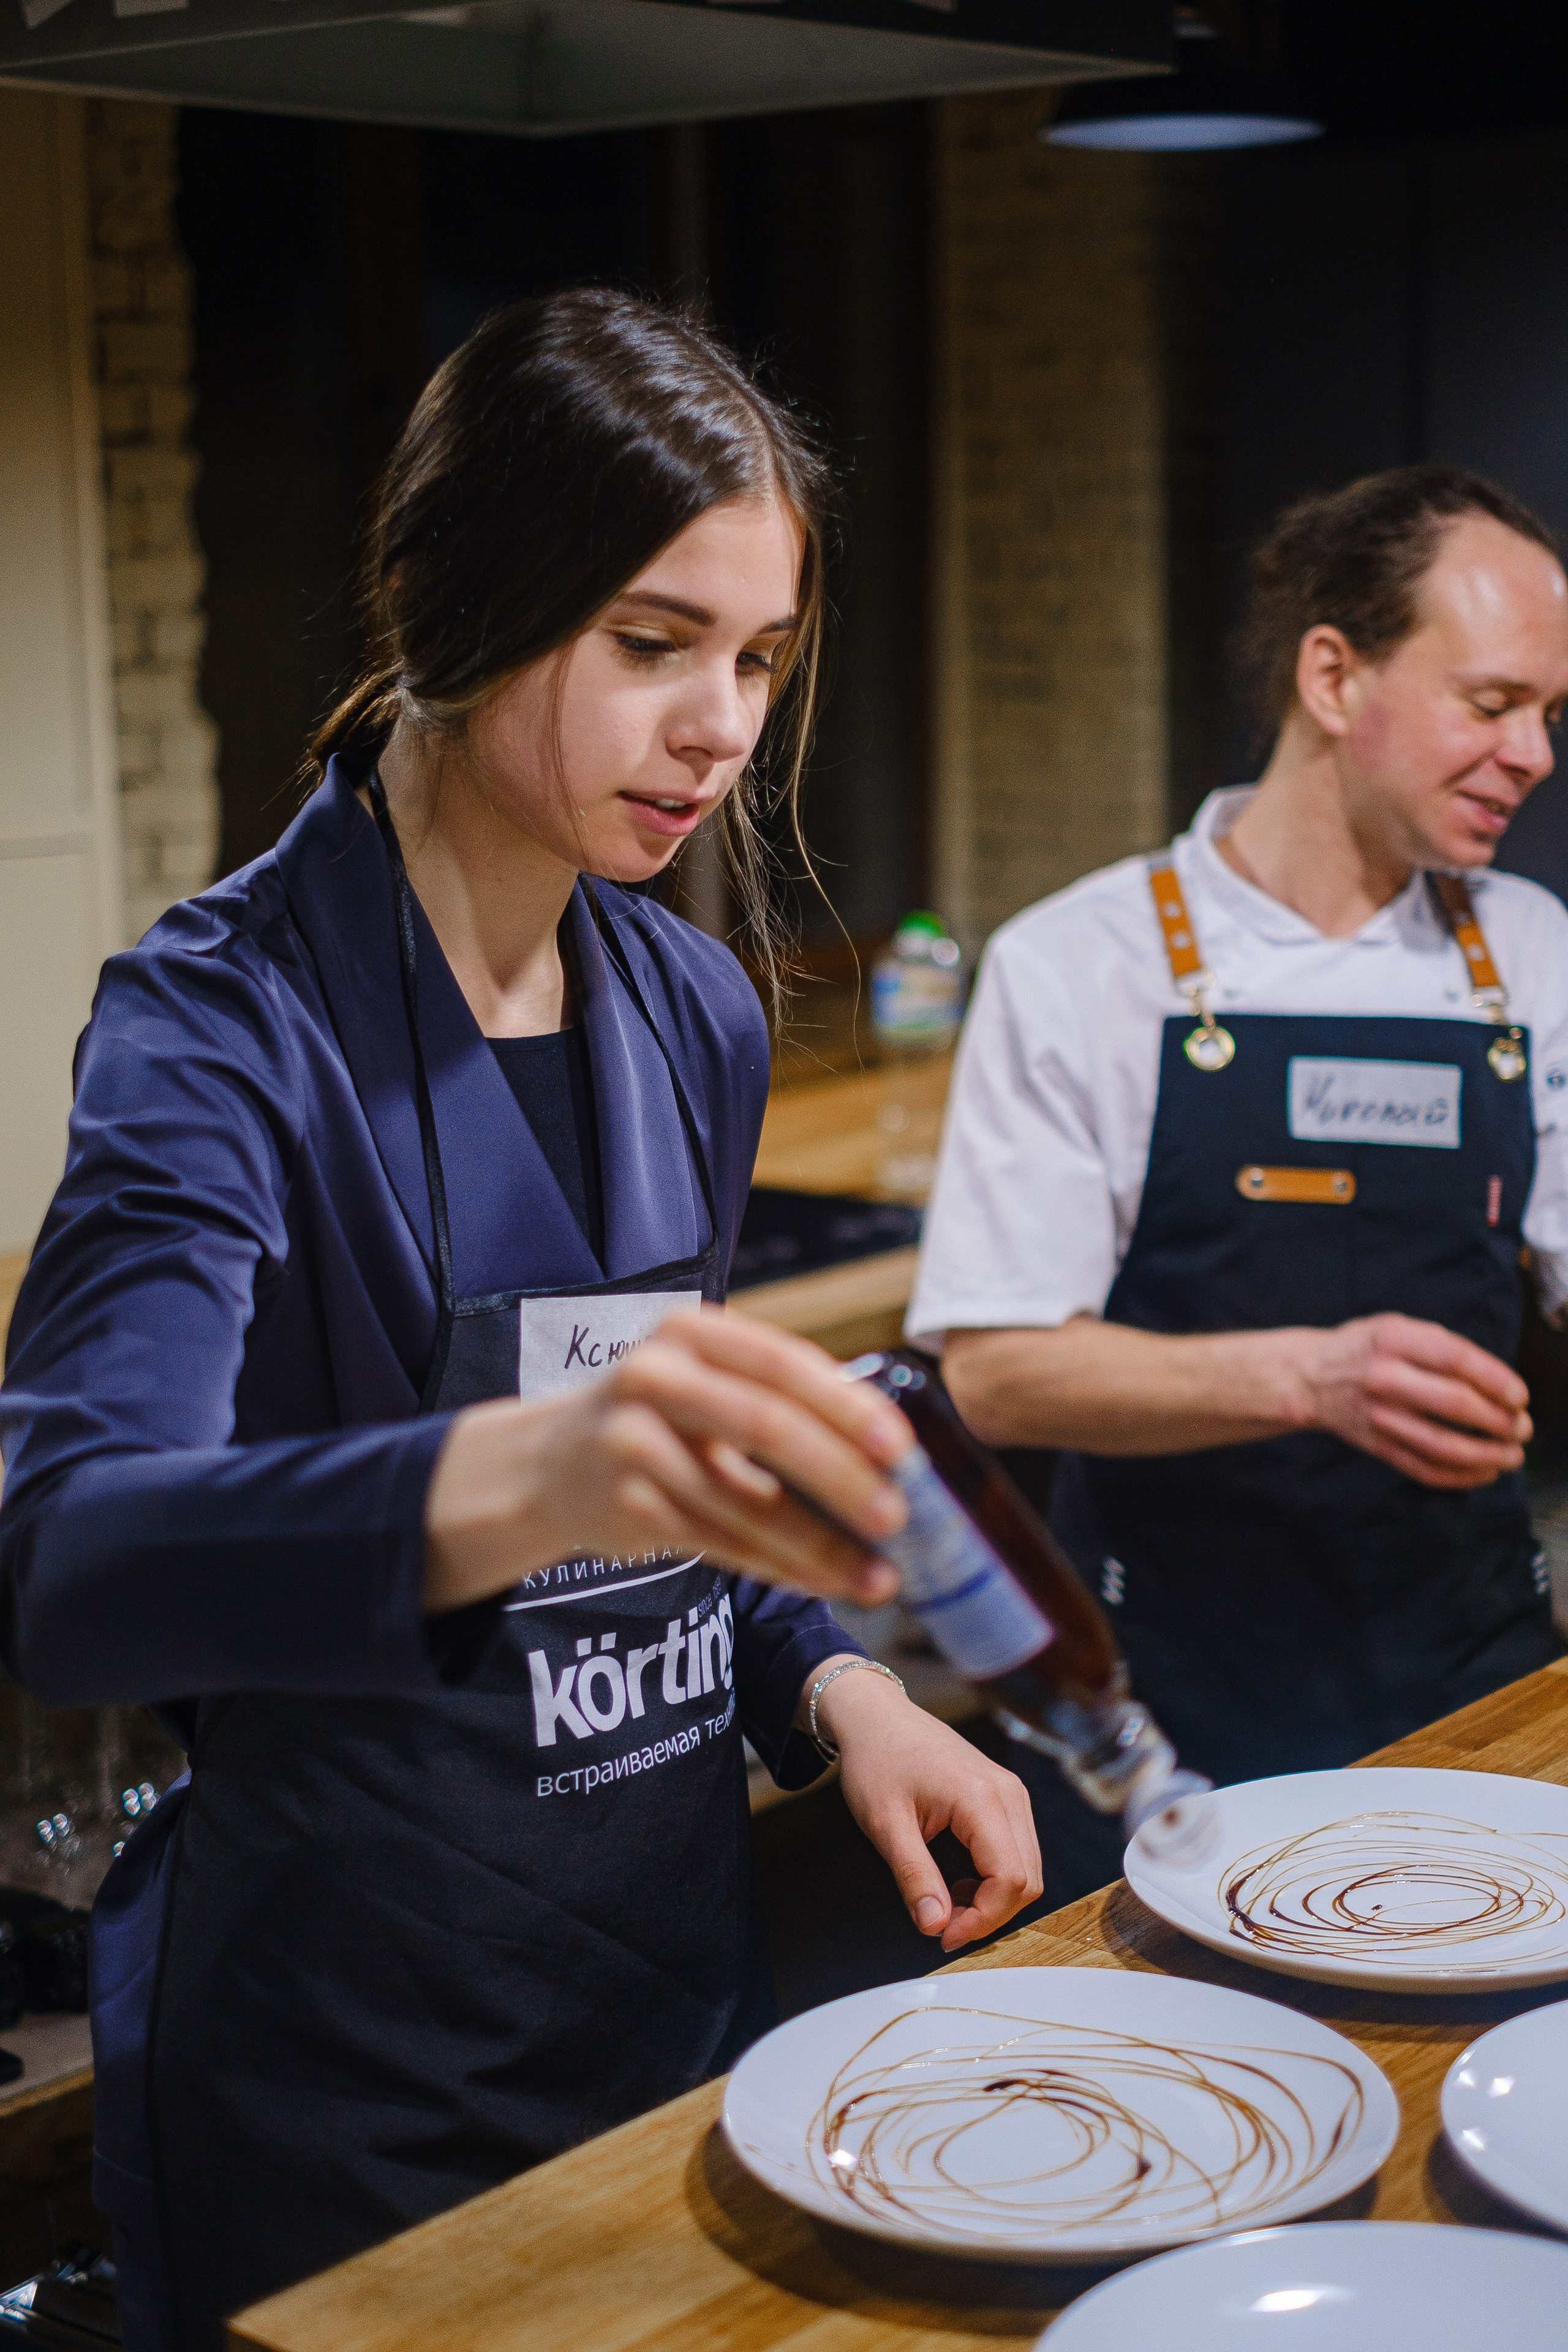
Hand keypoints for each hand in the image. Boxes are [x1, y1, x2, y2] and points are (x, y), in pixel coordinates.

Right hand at [423, 1308, 910, 1610]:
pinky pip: (721, 1543)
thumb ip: (781, 1398)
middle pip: (767, 1427)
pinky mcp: (626, 1506)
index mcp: (692, 1333)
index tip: (901, 1447)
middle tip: (897, 1517)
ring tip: (877, 1576)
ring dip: (820, 1545)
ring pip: (745, 1502)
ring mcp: (633, 1443)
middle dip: (841, 1477)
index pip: (781, 1364)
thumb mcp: (706, 1380)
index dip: (846, 1406)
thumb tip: (890, 1451)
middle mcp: (655, 1378)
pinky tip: (822, 1580)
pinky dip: (779, 1566)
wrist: (549, 1463)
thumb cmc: (659, 1418)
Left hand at [811, 1659, 1042, 1953]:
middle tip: (943, 1928)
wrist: (876, 1716)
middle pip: (1027, 1879)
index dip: (982, 1920)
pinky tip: (958, 1882)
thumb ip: (914, 1878)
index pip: (1010, 1880)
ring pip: (1026, 1867)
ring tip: (946, 1904)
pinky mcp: (1004, 1794)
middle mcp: (1008, 1793)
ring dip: (993, 1898)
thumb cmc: (876, 1761)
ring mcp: (1010, 1791)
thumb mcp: (885, 1825)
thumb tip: (935, 1928)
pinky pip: (1016, 1850)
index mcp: (981, 1798)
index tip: (943, 1936)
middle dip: (990, 1914)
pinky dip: (994, 1877)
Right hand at [1297, 1312, 1531, 1487]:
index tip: (1521, 1397)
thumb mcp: (1398, 1327)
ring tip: (1512, 1456)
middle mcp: (1382, 1377)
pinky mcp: (1374, 1445)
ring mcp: (1376, 1415)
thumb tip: (1500, 1386)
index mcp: (1392, 1339)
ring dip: (1486, 1455)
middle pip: (1453, 1403)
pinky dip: (1459, 1476)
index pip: (1455, 1359)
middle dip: (1498, 1420)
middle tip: (1523, 1428)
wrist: (1310, 1377)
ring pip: (1441, 1444)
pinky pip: (1422, 1469)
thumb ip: (1443, 1347)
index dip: (1495, 1380)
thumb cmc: (1368, 1348)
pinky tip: (1483, 1472)